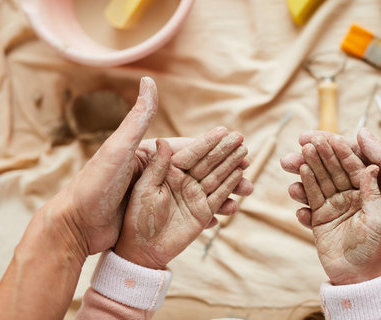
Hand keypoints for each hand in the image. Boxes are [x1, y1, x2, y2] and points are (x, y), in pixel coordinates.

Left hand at [50, 77, 251, 261]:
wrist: (77, 225)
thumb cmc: (96, 183)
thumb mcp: (119, 148)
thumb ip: (139, 117)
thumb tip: (149, 79)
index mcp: (153, 156)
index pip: (192, 149)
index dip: (217, 147)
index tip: (239, 142)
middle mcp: (160, 174)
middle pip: (203, 171)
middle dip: (229, 171)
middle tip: (250, 174)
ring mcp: (162, 196)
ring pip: (202, 192)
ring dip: (225, 193)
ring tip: (244, 197)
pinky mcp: (162, 217)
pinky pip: (193, 212)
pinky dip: (211, 212)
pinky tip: (225, 215)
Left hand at [114, 130, 248, 268]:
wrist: (137, 249)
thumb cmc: (135, 216)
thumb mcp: (143, 188)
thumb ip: (156, 165)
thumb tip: (163, 141)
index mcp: (168, 170)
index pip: (192, 152)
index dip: (208, 142)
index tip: (224, 131)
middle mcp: (183, 181)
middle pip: (209, 163)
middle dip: (225, 152)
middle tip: (242, 141)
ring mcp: (193, 197)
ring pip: (217, 179)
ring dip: (232, 169)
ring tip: (245, 158)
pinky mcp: (201, 214)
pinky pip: (218, 199)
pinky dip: (229, 190)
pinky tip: (239, 178)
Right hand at [281, 129, 380, 291]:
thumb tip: (362, 133)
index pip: (349, 154)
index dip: (327, 144)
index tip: (307, 137)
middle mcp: (363, 190)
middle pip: (329, 170)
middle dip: (307, 162)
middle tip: (288, 159)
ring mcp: (353, 210)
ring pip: (321, 192)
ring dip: (303, 185)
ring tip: (290, 183)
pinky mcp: (346, 231)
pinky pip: (320, 218)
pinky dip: (306, 212)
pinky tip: (299, 208)